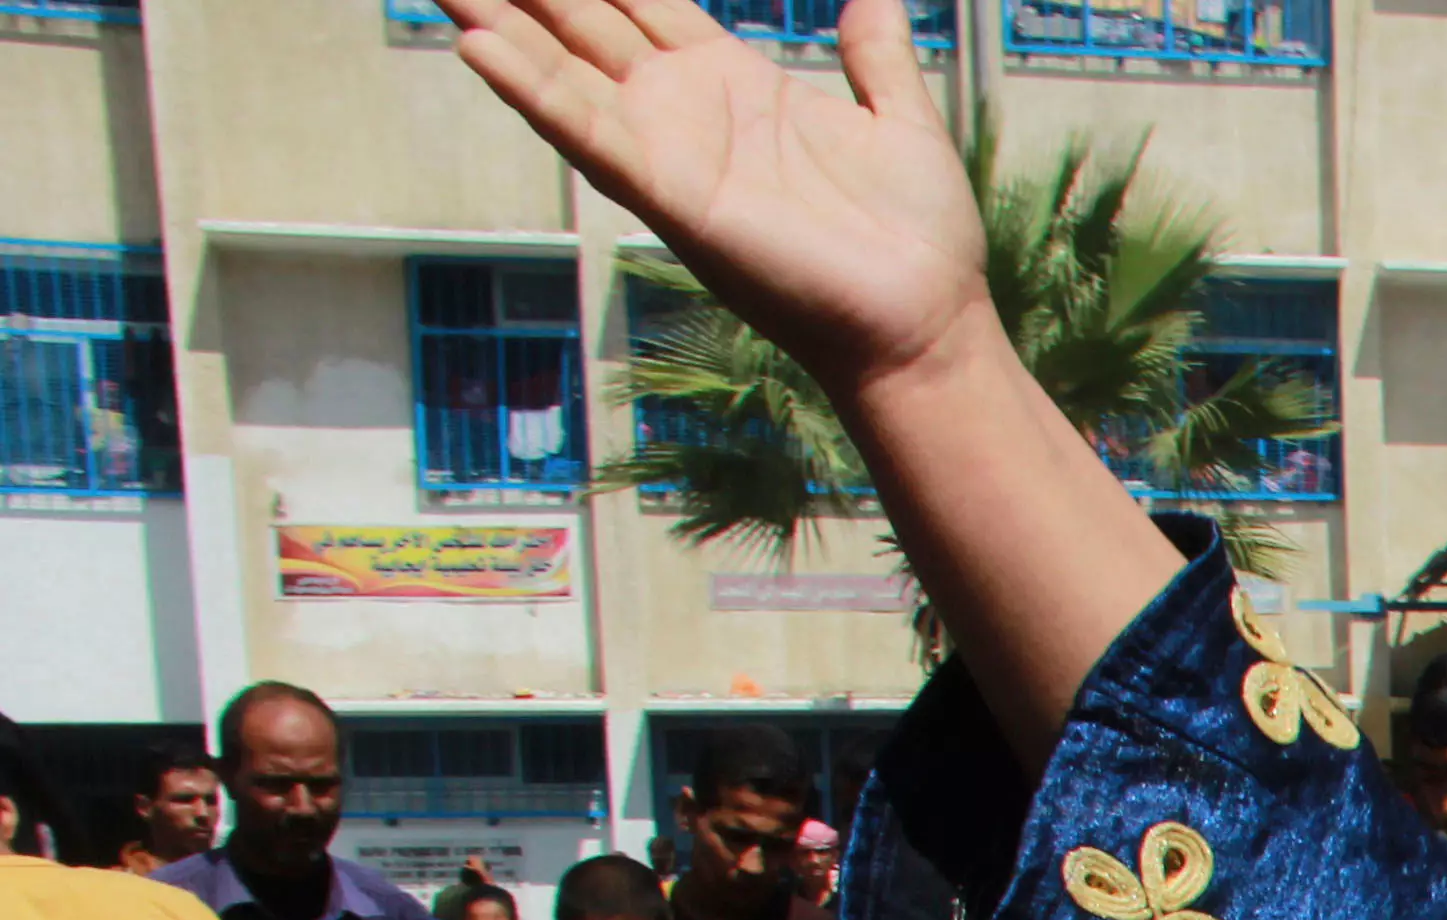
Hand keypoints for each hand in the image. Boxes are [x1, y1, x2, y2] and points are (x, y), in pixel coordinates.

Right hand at [440, 0, 988, 403]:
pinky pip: (590, 133)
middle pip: (580, 21)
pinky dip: (534, 90)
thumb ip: (876, 57)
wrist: (927, 323)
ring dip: (499, 23)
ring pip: (562, 68)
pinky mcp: (673, 196)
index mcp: (731, 80)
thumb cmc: (918, 240)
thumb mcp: (900, 122)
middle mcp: (685, 110)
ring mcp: (672, 151)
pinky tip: (478, 45)